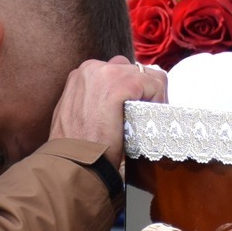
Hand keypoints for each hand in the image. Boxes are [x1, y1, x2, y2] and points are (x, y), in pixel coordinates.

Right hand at [50, 56, 169, 165]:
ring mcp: (105, 72)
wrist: (73, 163)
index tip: (139, 112)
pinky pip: (154, 84)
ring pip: (148, 76)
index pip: (121, 70)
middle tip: (147, 117)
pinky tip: (151, 119)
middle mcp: (92, 67)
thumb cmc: (79, 148)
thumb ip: (94, 100)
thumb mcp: (80, 115)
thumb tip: (117, 101)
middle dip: (146, 92)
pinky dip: (159, 100)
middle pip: (136, 70)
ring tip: (149, 120)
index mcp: (83, 74)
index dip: (135, 92)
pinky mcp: (120, 84)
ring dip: (153, 97)